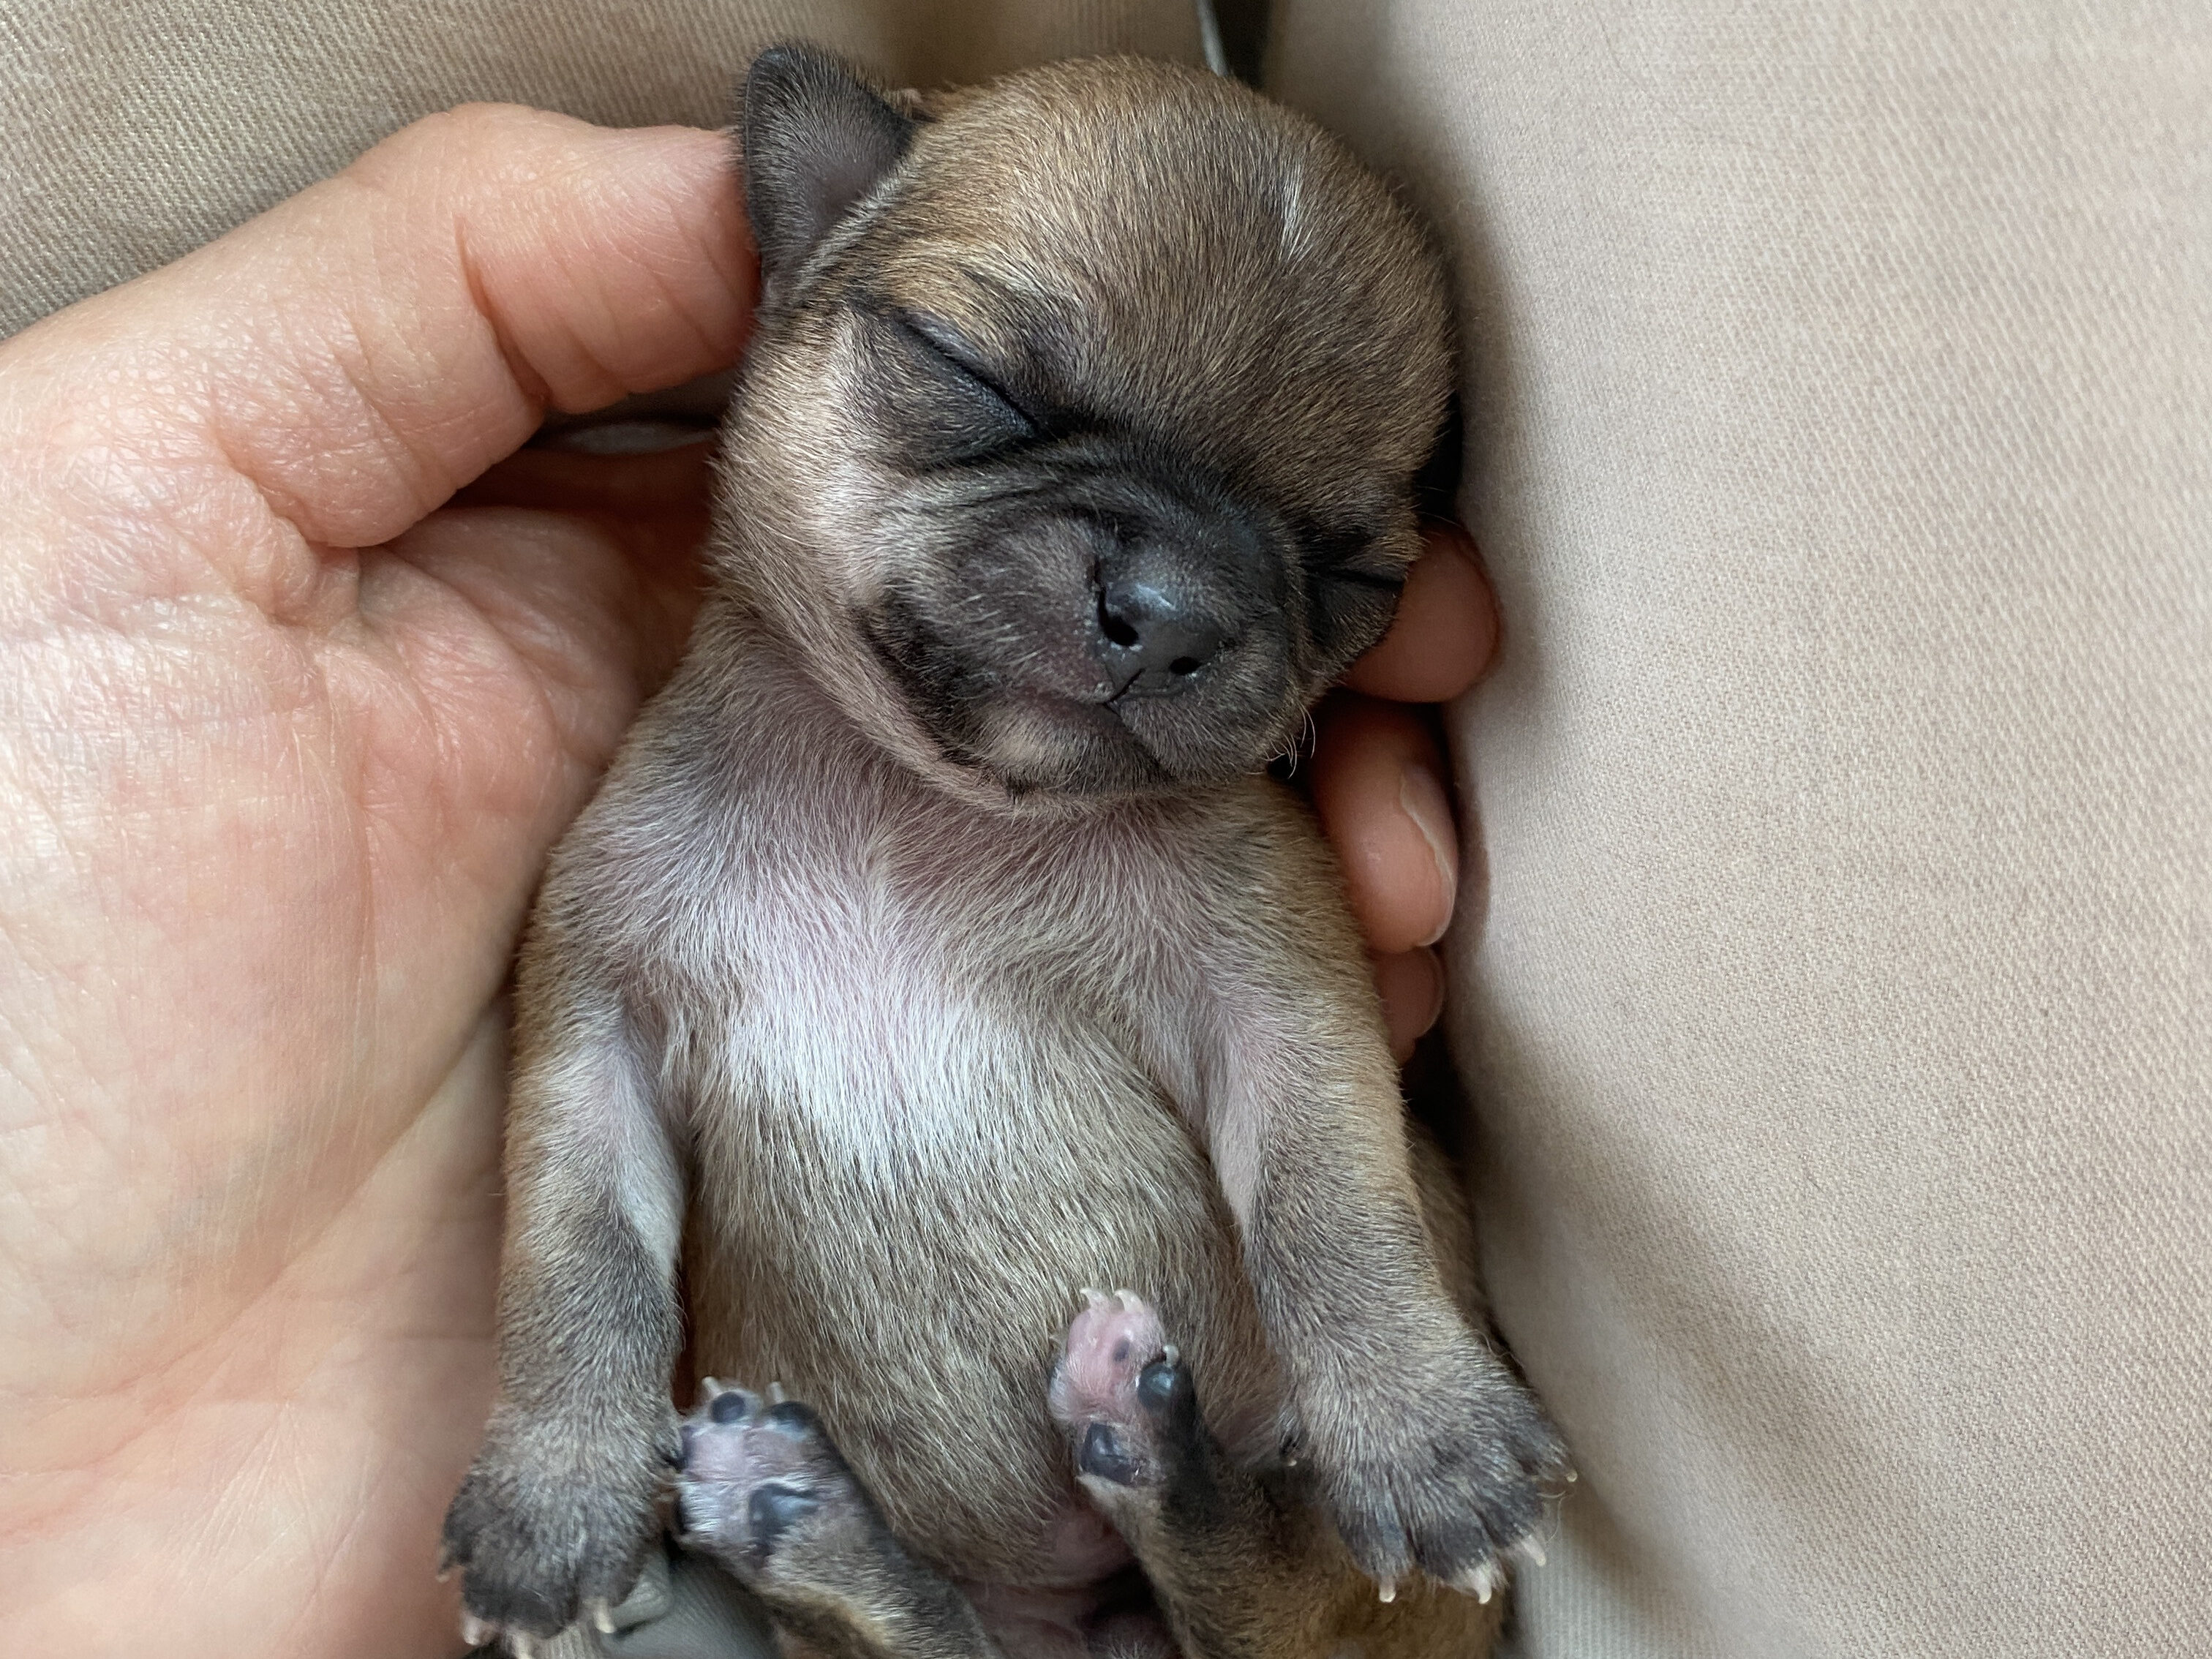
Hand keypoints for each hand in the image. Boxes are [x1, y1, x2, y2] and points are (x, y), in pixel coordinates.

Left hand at [0, 104, 1494, 1656]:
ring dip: (1300, 864)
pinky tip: (1349, 1047)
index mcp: (600, 615)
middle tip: (1419, 659)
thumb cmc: (0, 978)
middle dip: (1268, 652)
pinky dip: (1247, 1101)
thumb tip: (762, 171)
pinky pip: (1082, 1142)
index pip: (925, 481)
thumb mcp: (116, 506)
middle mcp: (738, 798)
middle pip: (1069, 685)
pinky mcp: (851, 1218)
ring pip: (1121, 906)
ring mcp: (812, 1017)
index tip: (1289, 445)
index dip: (1123, 443)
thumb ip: (429, 293)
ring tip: (1412, 870)